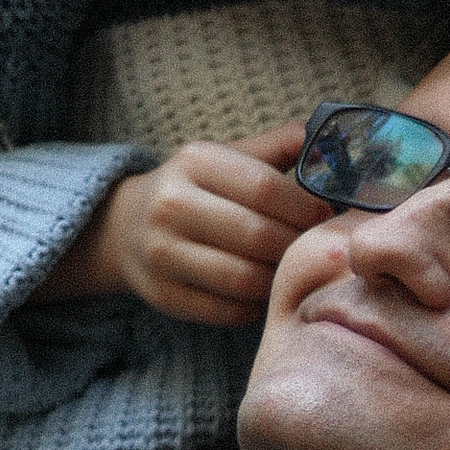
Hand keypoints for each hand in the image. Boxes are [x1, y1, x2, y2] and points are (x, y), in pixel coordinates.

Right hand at [39, 122, 318, 324]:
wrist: (124, 227)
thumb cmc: (197, 191)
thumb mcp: (227, 157)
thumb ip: (276, 148)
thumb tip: (323, 139)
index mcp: (194, 162)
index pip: (265, 188)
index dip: (306, 208)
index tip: (326, 217)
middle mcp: (171, 205)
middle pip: (258, 236)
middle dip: (296, 246)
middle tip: (314, 250)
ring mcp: (163, 253)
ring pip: (245, 279)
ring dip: (278, 279)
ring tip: (289, 270)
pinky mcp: (164, 294)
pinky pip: (229, 311)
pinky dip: (256, 305)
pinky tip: (263, 291)